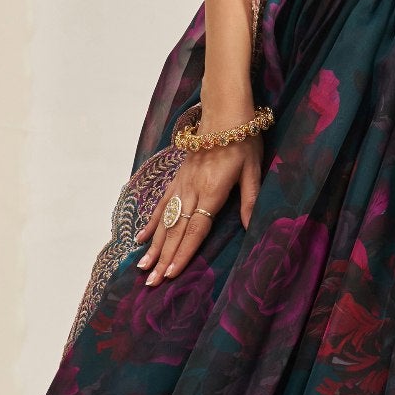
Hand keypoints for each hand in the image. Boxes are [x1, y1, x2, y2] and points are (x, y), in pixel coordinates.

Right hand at [139, 136, 261, 284]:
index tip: (169, 275)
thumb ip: (250, 201)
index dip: (182, 255)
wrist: (224, 111)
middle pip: (175, 232)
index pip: (194, 231)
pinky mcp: (178, 178)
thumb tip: (252, 230)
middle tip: (150, 283)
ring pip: (165, 221)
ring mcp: (181, 185)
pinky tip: (141, 238)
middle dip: (162, 259)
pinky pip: (162, 203)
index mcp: (212, 193)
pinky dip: (151, 223)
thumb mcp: (253, 171)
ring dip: (153, 246)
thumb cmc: (243, 140)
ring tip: (142, 267)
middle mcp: (192, 192)